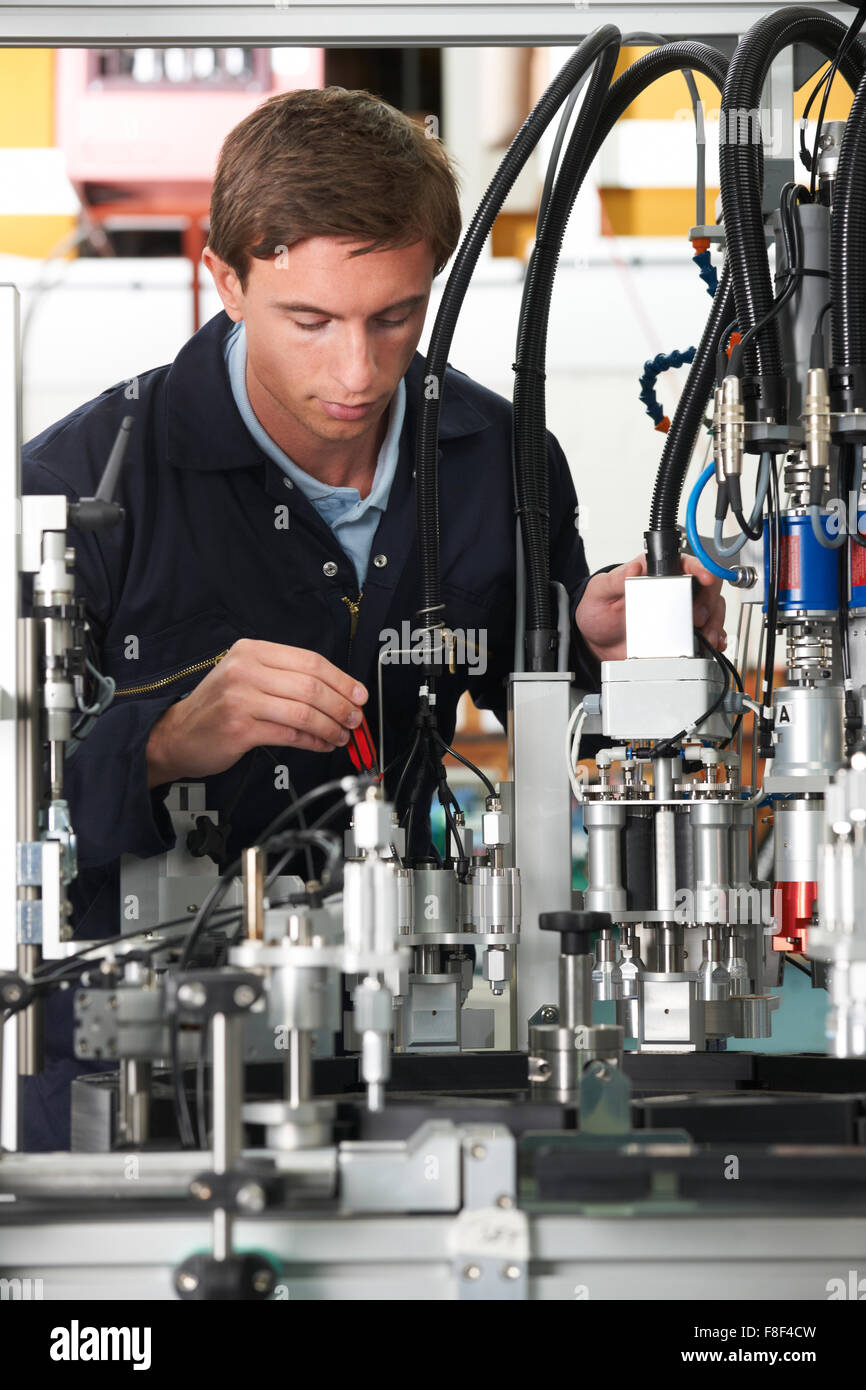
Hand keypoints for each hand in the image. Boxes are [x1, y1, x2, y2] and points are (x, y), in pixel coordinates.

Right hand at [146, 639, 367, 787]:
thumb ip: (286, 677)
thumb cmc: (217, 707)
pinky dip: (313, 741)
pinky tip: (322, 744)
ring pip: (304, 711)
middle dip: (340, 705)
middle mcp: (246, 670)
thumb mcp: (247, 677)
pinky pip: (290, 734)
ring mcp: (241, 699)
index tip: (358, 694)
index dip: (341, 679)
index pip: (310, 661)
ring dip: (330, 726)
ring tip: (340, 735)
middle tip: (354, 718)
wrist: (176, 734)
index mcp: (252, 651)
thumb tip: (338, 691)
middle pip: (311, 685)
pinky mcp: (240, 728)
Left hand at [575, 554, 726, 664]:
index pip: (684, 563)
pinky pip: (706, 634)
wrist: (595, 641)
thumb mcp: (600, 592)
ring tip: (706, 636)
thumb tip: (634, 567)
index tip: (704, 578)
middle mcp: (672, 591)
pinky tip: (710, 645)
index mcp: (655, 573)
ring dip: (714, 623)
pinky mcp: (681, 634)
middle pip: (706, 588)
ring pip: (712, 611)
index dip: (699, 567)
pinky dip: (714, 639)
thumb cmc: (598, 611)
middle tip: (698, 617)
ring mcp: (679, 613)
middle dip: (709, 602)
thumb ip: (615, 579)